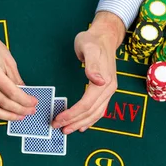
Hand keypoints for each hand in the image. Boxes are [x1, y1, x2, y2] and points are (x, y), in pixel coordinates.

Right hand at [0, 8, 37, 120]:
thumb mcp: (7, 58)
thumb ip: (15, 78)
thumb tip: (23, 93)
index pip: (11, 93)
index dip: (25, 101)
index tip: (34, 103)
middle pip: (3, 103)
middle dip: (20, 110)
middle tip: (30, 111)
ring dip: (7, 116)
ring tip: (19, 116)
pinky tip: (3, 114)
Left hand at [53, 11, 124, 133]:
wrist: (104, 36)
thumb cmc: (93, 40)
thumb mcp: (89, 48)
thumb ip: (92, 65)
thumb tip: (98, 81)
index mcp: (104, 81)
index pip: (87, 104)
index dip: (72, 114)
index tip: (58, 119)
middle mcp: (108, 88)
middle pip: (91, 112)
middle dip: (74, 121)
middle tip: (57, 127)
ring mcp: (108, 90)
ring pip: (95, 113)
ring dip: (81, 123)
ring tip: (67, 129)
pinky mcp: (105, 90)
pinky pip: (99, 109)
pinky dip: (90, 119)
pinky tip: (82, 125)